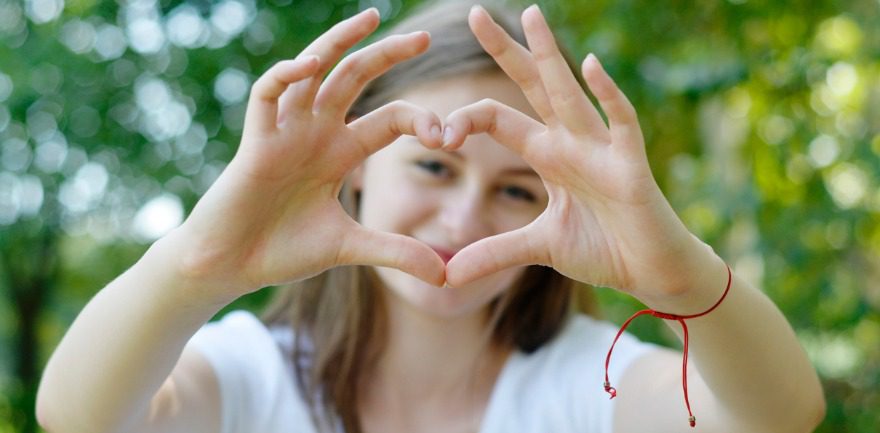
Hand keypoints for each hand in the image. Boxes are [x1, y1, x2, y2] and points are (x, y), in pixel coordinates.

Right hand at [169, 9, 445, 299]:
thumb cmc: (282, 250)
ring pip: (313, 71)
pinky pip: (267, 95)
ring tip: (369, 18)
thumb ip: (394, 253)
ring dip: (338, 42)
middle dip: (387, 55)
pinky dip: (284, 76)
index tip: (447, 136)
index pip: (389, 119)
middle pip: (355, 78)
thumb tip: (444, 275)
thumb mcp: (349, 248)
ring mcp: (285, 132)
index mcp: (340, 152)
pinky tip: (310, 65)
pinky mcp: (255, 143)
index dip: (420, 121)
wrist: (230, 267)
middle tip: (424, 36)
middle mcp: (316, 132)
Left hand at [443, 5, 724, 310]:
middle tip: (473, 13)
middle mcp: (570, 142)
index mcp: (547, 155)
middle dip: (504, 51)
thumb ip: (493, 253)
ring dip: (550, 55)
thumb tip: (446, 274)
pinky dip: (608, 95)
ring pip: (570, 93)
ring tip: (530, 15)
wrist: (652, 273)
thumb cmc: (603, 249)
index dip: (466, 120)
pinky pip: (620, 123)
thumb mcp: (537, 249)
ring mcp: (601, 150)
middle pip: (532, 87)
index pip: (498, 119)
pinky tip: (591, 65)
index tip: (438, 134)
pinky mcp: (630, 166)